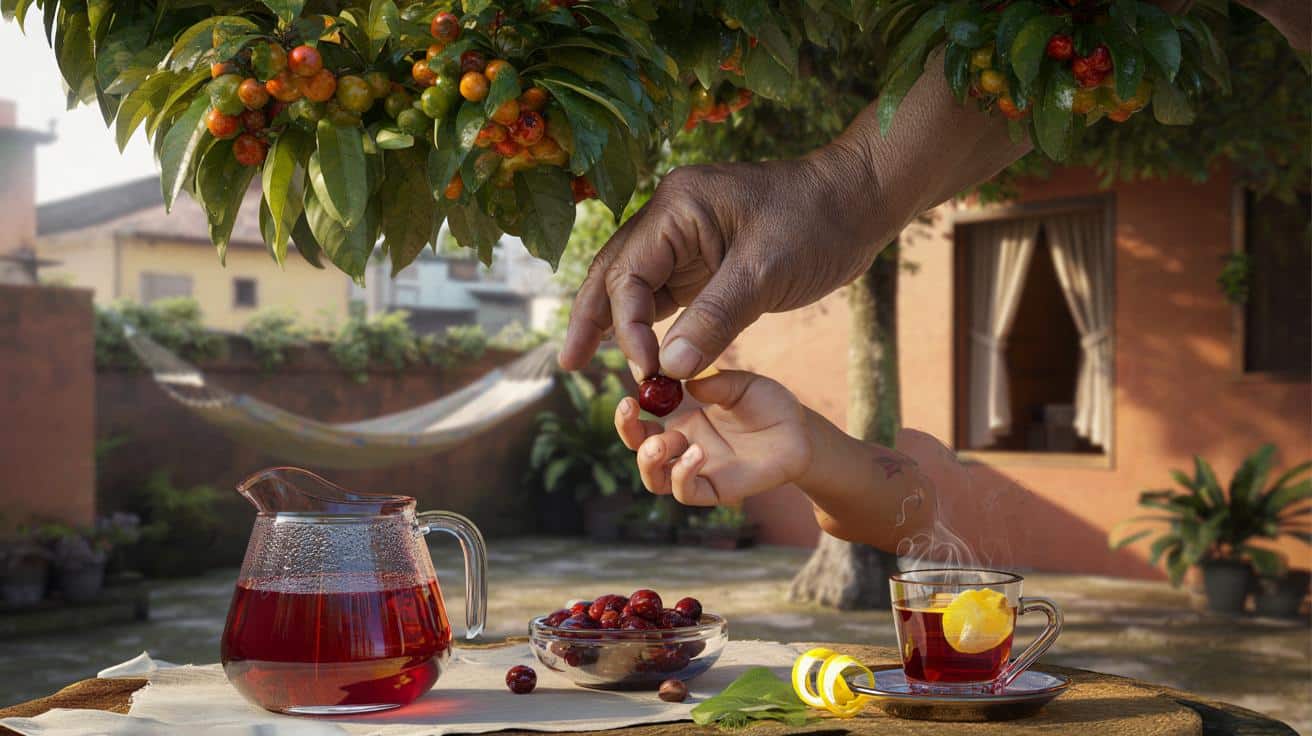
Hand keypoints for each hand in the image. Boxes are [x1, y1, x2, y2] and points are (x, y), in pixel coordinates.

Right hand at [560, 148, 880, 379]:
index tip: (648, 368)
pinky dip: (650, 322)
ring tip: (587, 360)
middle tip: (568, 363)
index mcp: (676, 208)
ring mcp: (687, 239)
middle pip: (615, 273)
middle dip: (591, 318)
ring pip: (636, 285)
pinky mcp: (707, 260)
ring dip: (616, 324)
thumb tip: (668, 368)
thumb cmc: (817, 223)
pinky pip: (667, 293)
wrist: (859, 200)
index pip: (630, 273)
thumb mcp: (765, 272)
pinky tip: (640, 350)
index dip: (629, 325)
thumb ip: (714, 318)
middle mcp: (671, 220)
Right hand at [614, 371, 810, 505]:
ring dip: (650, 461)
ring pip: (657, 480)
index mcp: (683, 422)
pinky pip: (688, 492)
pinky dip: (683, 475)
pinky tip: (696, 452)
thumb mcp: (741, 384)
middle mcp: (685, 448)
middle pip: (641, 452)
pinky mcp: (718, 489)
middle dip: (630, 434)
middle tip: (636, 413)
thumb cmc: (769, 405)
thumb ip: (715, 383)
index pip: (642, 424)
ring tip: (664, 443)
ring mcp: (700, 470)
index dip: (628, 416)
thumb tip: (686, 384)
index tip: (628, 397)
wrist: (801, 432)